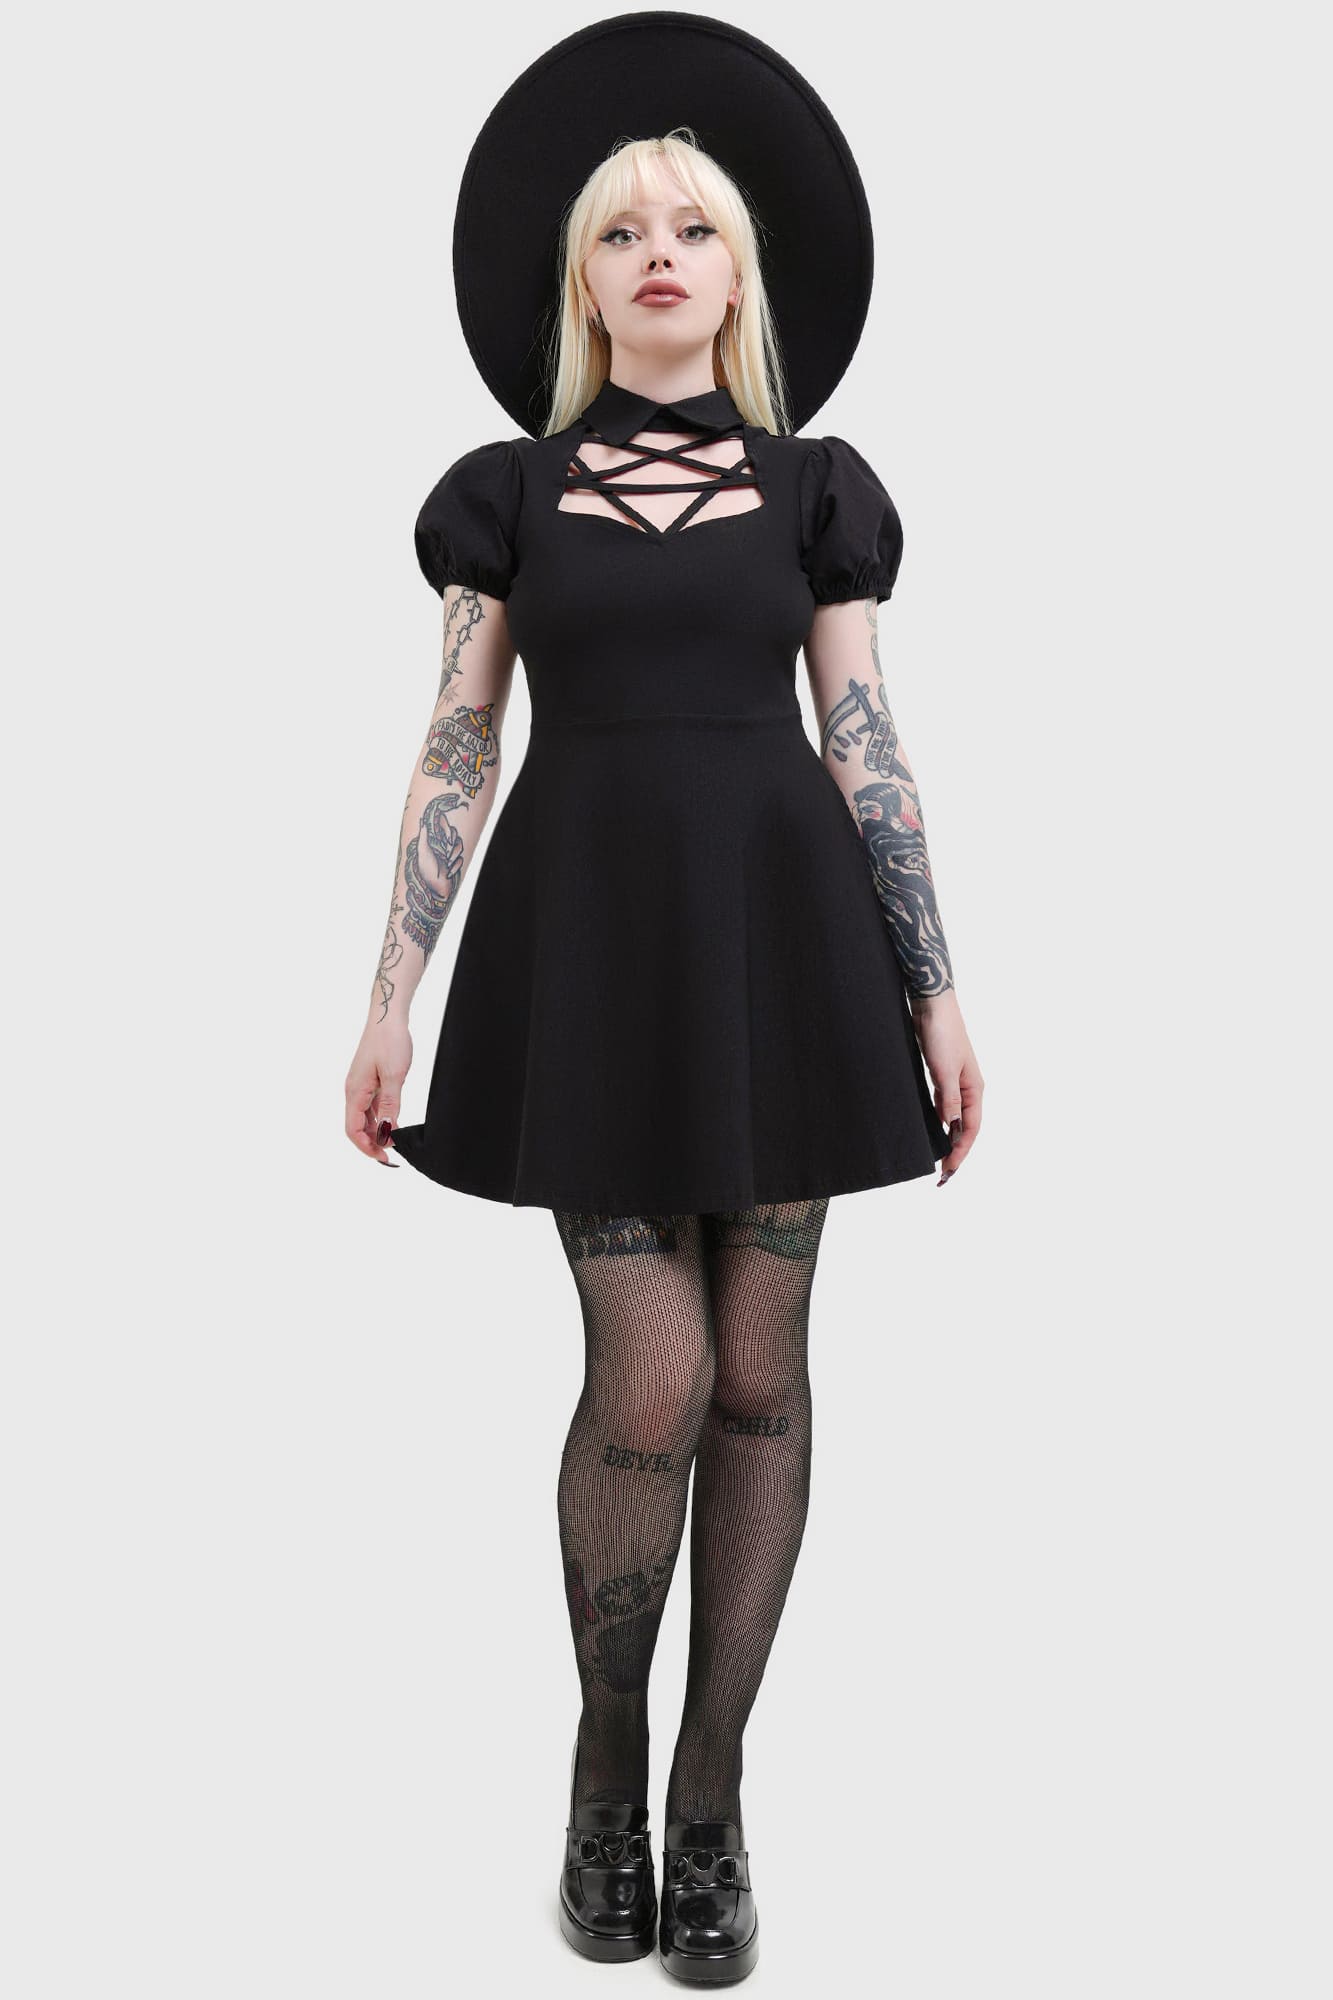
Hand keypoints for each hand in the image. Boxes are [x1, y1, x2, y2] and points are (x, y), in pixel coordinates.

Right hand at [345, 1013, 412, 1165]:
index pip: (353, 1130)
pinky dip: (380, 1118)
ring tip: (394, 1141)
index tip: (385, 1158)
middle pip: (356, 1127)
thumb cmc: (390, 1041)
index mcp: (354, 1092)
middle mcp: (353, 1091)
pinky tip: (393, 1122)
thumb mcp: (394, 1076)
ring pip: (364, 1117)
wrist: (388, 1016)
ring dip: (375, 1132)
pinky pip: (371, 1106)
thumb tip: (386, 1131)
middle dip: (371, 1143)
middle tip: (392, 1155)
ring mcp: (360, 1086)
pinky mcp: (369, 1080)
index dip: (367, 1147)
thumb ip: (390, 1105)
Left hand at [909, 988, 982, 1184]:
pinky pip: (943, 1105)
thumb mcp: (944, 1069)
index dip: (960, 1152)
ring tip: (938, 1158)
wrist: (931, 1003)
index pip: (971, 1129)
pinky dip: (940, 1120)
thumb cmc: (941, 1033)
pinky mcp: (941, 1074)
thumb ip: (949, 1099)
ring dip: (948, 1138)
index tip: (948, 1171)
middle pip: (966, 1127)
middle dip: (956, 1151)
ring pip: (955, 1118)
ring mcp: (956, 1081)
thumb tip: (952, 1126)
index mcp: (975, 1088)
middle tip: (943, 1174)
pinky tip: (931, 1129)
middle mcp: (969, 1087)